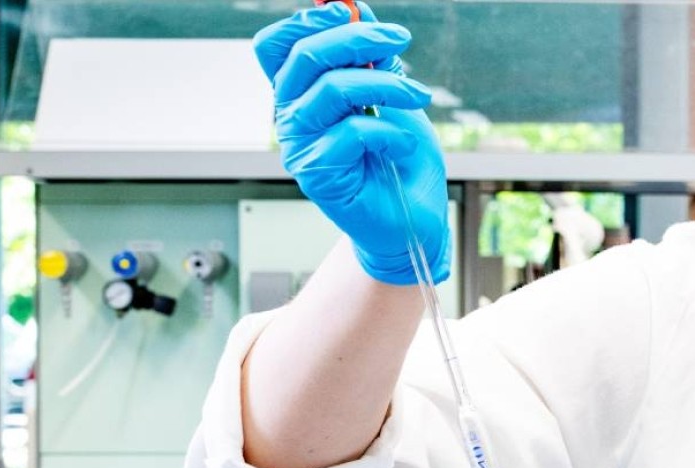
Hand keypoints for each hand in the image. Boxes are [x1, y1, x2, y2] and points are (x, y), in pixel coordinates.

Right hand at [253, 2, 449, 284]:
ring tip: (419, 95)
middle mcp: (291, 116)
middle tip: (400, 40)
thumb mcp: (392, 97)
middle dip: (356, 38)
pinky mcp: (318, 173)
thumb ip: (372, 58)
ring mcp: (300, 146)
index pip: (275, 46)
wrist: (414, 220)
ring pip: (334, 90)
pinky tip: (402, 146)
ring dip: (386, 84)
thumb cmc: (400, 160)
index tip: (347, 11)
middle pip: (304, 57)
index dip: (305, 21)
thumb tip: (358, 11)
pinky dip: (391, 132)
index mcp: (300, 94)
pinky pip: (354, 132)